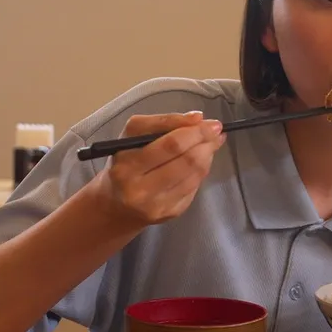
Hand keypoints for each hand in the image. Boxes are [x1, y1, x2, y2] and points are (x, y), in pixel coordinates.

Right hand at [94, 111, 225, 226]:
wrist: (115, 206)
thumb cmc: (125, 163)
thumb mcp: (132, 136)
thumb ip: (162, 124)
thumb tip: (198, 118)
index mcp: (127, 164)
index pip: (169, 144)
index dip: (193, 130)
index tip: (207, 121)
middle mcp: (139, 188)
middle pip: (186, 160)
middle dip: (205, 141)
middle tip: (215, 130)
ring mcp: (156, 204)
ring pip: (195, 173)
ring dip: (208, 154)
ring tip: (210, 142)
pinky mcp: (170, 213)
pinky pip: (195, 186)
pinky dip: (202, 169)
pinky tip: (200, 161)